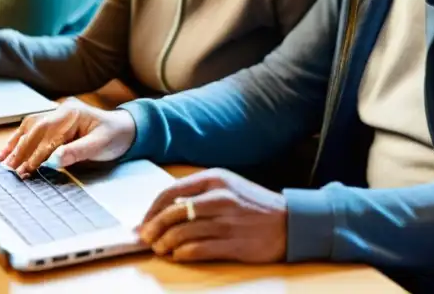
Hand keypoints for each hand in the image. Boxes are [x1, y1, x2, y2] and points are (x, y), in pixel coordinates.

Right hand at [0, 98, 135, 177]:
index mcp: (73, 113)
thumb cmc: (115, 136)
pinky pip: (32, 128)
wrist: (126, 129)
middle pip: (36, 128)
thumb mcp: (100, 145)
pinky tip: (8, 151)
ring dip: (16, 143)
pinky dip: (19, 139)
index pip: (49, 134)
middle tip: (11, 169)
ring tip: (2, 161)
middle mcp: (63, 110)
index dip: (36, 154)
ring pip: (30, 126)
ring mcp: (57, 114)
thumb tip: (54, 159)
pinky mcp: (55, 121)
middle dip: (22, 150)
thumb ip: (78, 151)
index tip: (27, 171)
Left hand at [138, 169, 287, 263]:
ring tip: (161, 249)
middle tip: (145, 239)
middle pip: (173, 214)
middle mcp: (220, 197)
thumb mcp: (228, 187)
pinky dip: (182, 254)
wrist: (289, 221)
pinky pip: (197, 250)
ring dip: (165, 244)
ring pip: (181, 233)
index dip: (152, 209)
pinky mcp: (233, 243)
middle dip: (153, 229)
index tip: (144, 221)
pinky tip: (178, 255)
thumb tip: (166, 209)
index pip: (171, 191)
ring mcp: (227, 221)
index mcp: (216, 179)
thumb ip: (200, 193)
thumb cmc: (255, 205)